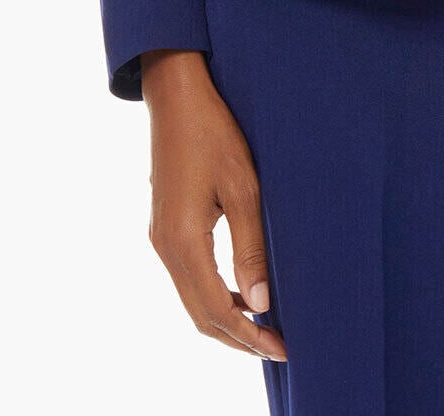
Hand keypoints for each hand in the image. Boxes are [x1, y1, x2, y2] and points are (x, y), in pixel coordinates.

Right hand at [142, 49, 286, 363]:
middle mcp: (165, 247)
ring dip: (226, 319)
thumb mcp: (243, 186)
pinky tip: (243, 292)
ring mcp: (161, 238)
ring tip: (266, 327)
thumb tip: (261, 302)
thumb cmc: (214, 132)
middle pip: (199, 315)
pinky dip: (215, 295)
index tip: (283, 349)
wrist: (176, 95)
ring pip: (192, 299)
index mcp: (182, 241)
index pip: (216, 310)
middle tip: (279, 348)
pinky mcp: (165, 226)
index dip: (249, 336)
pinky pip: (189, 277)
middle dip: (238, 337)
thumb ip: (251, 246)